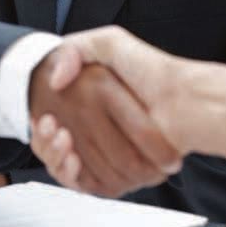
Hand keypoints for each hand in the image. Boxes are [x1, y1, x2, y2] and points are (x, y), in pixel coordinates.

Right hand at [31, 26, 225, 188]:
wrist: (184, 100)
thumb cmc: (150, 69)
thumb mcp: (110, 42)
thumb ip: (77, 49)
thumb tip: (54, 78)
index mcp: (91, 104)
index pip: (51, 123)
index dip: (42, 124)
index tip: (41, 116)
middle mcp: (95, 130)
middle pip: (55, 146)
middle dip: (46, 140)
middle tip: (46, 125)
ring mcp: (104, 152)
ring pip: (65, 166)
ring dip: (54, 155)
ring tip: (60, 137)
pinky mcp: (116, 173)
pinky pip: (85, 183)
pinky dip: (72, 175)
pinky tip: (71, 158)